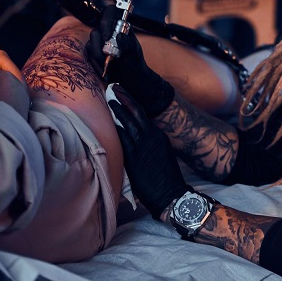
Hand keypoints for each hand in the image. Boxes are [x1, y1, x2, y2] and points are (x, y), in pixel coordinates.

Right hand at [87, 4, 173, 117]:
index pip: (110, 12)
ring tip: (107, 67)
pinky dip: (95, 63)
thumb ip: (129, 45)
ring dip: (97, 57)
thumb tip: (119, 36)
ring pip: (91, 43)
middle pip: (96, 31)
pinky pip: (89, 55)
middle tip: (107, 57)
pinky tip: (104, 71)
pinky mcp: (94, 52)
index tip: (107, 36)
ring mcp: (100, 42)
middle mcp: (109, 32)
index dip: (105, 21)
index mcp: (121, 27)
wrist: (131, 79)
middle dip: (100, 46)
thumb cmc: (135, 64)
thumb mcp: (135, 54)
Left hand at [107, 84, 186, 219]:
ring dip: (118, 108)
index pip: (142, 115)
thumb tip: (135, 139)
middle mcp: (152, 137)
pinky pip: (124, 139)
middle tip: (114, 86)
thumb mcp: (161, 155)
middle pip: (136, 112)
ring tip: (109, 97)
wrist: (171, 194)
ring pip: (129, 122)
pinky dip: (117, 127)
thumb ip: (149, 145)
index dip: (131, 102)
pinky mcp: (135, 158)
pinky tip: (109, 119)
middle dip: (124, 98)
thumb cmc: (165, 178)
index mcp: (158, 136)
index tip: (122, 92)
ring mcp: (143, 147)